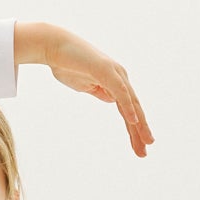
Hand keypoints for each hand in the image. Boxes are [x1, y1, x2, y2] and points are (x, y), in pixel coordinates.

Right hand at [15, 23, 152, 156]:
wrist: (53, 46)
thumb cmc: (67, 64)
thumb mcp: (86, 86)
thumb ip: (100, 92)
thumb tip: (112, 101)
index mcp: (115, 82)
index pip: (128, 110)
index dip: (134, 129)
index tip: (138, 148)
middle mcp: (119, 77)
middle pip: (134, 109)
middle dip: (140, 132)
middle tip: (144, 153)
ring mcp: (115, 73)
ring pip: (131, 102)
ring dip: (139, 124)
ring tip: (146, 142)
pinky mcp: (106, 70)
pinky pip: (120, 92)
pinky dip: (128, 107)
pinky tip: (134, 121)